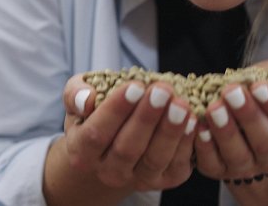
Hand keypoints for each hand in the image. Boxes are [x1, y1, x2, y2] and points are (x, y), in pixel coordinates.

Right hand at [60, 73, 196, 191]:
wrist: (110, 152)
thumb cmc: (94, 117)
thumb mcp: (77, 101)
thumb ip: (75, 94)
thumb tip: (86, 98)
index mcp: (83, 152)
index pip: (97, 134)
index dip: (116, 110)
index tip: (135, 85)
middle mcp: (108, 172)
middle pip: (127, 149)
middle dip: (147, 118)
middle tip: (162, 90)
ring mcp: (137, 180)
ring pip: (154, 159)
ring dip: (170, 131)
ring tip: (181, 103)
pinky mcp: (164, 181)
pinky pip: (176, 166)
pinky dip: (187, 143)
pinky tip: (193, 120)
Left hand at [194, 60, 267, 183]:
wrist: (245, 117)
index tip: (258, 86)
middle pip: (266, 143)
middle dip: (247, 116)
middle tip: (231, 92)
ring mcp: (248, 167)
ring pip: (238, 156)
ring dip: (225, 131)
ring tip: (213, 108)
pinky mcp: (220, 170)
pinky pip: (212, 163)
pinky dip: (204, 147)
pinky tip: (199, 126)